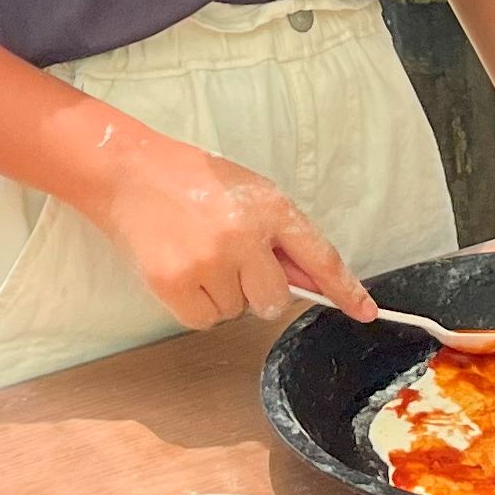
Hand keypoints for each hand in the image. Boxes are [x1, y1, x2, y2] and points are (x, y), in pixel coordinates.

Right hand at [100, 138, 367, 328]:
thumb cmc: (191, 181)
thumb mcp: (248, 194)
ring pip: (236, 311)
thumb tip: (311, 283)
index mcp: (270, 208)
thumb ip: (280, 238)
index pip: (319, 257)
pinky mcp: (175, 283)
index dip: (344, 289)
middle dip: (256, 288)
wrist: (129, 173)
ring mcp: (209, 261)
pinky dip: (195, 305)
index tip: (365, 312)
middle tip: (228, 257)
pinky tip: (182, 270)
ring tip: (196, 253)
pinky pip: (204, 321)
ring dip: (221, 293)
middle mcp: (245, 235)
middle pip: (273, 299)